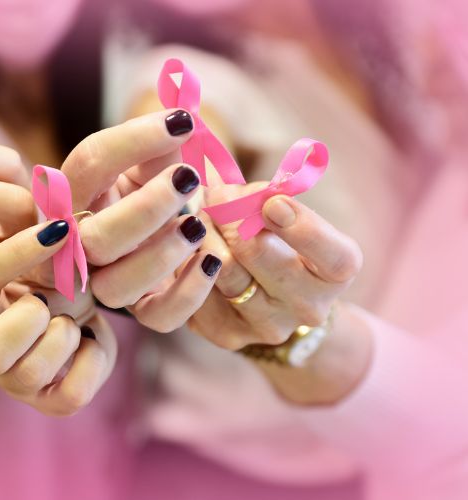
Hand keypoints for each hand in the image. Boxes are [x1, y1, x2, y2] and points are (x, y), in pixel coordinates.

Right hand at [0, 222, 116, 415]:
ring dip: (65, 334)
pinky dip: (92, 360)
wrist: (79, 309)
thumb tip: (59, 214)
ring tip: (72, 320)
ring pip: (34, 372)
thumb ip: (38, 228)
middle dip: (32, 319)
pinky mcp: (49, 402)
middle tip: (49, 299)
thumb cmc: (51, 271)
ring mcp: (13, 380)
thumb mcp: (40, 245)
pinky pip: (71, 395)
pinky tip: (89, 341)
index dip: (17, 255)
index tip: (59, 229)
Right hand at [60, 109, 222, 331]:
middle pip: (93, 238)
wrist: (162, 228)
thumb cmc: (153, 184)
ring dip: (160, 255)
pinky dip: (187, 293)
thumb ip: (163, 136)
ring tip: (197, 225)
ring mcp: (107, 281)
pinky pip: (158, 317)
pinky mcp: (142, 309)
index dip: (132, 141)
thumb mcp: (153, 158)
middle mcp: (82, 243)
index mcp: (78, 193)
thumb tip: (183, 108)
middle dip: (144, 209)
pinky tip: (211, 259)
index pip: (89, 165)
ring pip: (117, 287)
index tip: (183, 121)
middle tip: (187, 178)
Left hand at [189, 185, 369, 403]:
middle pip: (261, 256)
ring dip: (204, 236)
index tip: (272, 202)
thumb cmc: (275, 234)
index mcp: (337, 269)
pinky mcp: (227, 335)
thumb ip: (264, 194)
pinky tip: (189, 250)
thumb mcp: (282, 209)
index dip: (303, 228)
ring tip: (199, 219)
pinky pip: (196, 291)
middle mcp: (309, 306)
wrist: (265, 294)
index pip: (333, 255)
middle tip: (216, 196)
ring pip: (222, 271)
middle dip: (231, 217)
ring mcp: (268, 327)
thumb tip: (225, 185)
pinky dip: (188, 263)